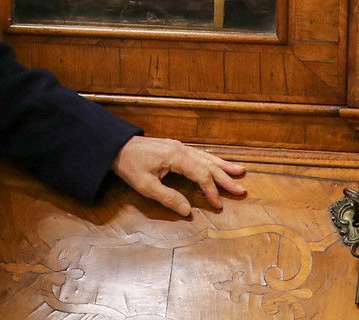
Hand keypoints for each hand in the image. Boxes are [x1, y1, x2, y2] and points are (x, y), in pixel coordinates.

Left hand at [112, 136, 245, 216]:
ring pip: (206, 157)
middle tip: (242, 189)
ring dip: (223, 166)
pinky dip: (212, 160)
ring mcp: (179, 146)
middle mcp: (182, 149)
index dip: (211, 190)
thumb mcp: (146, 186)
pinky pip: (199, 154)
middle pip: (208, 164)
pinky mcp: (175, 147)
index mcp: (176, 157)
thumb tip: (188, 211)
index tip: (218, 204)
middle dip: (225, 178)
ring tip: (240, 172)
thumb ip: (168, 198)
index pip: (200, 175)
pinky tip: (218, 163)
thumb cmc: (130, 165)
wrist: (117, 146)